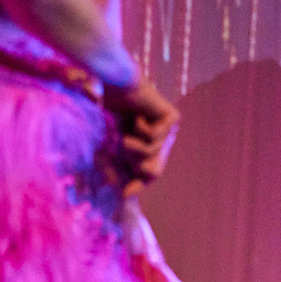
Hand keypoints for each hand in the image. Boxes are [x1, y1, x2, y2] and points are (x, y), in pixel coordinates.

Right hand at [104, 78, 179, 194]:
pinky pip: (155, 137)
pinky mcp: (173, 118)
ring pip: (152, 154)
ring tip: (125, 135)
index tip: (124, 194)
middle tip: (124, 156)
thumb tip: (121, 194)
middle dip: (136, 167)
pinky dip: (141, 130)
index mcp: (146, 149)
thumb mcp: (107, 147)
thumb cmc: (108, 114)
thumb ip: (113, 169)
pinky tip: (138, 117)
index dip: (136, 185)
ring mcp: (169, 130)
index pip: (146, 175)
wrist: (114, 87)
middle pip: (154, 170)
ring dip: (133, 147)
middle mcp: (161, 142)